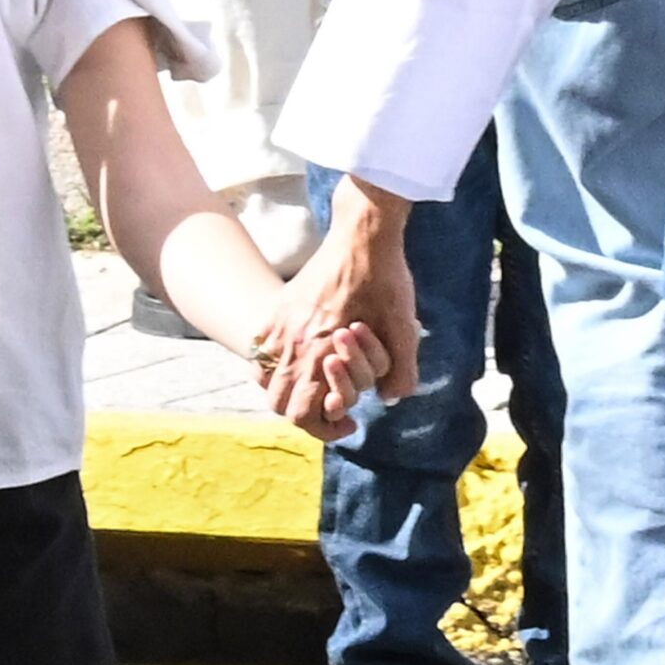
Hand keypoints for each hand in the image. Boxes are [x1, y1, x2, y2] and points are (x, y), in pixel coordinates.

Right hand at [257, 178, 420, 427]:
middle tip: (333, 408)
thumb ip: (401, 372)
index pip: (303, 414)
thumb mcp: (404, 329)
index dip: (325, 429)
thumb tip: (388, 399)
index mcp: (321, 351)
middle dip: (305, 414)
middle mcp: (293, 342)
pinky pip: (259, 350)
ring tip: (313, 386)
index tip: (349, 422)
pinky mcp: (277, 308)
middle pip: (279, 404)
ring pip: (264, 379)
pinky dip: (271, 365)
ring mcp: (280, 324)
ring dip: (286, 390)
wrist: (363, 234)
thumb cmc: (386, 279)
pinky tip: (298, 359)